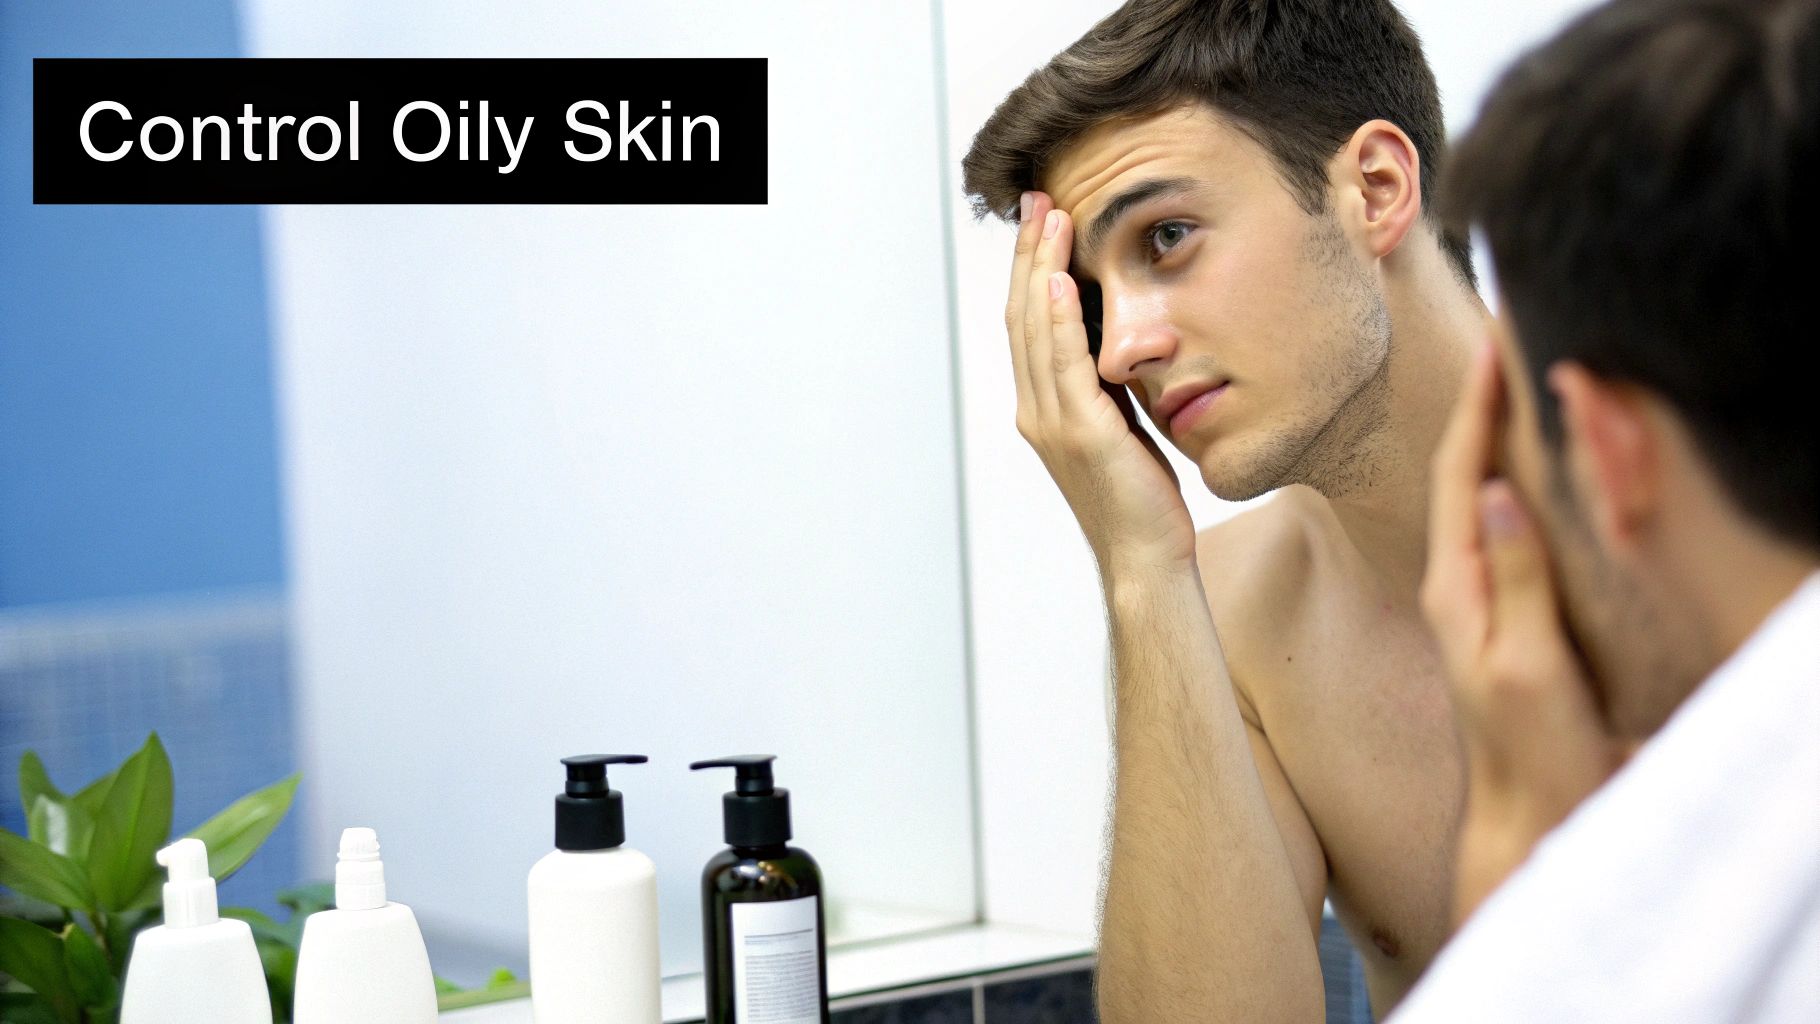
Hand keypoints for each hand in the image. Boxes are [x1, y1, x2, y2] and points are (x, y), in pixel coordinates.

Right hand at [1004, 191, 1196, 577]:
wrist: (1146, 559)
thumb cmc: (1142, 501)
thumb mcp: (1123, 429)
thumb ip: (1108, 388)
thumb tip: (1119, 343)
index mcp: (1044, 408)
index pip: (1029, 323)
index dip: (1031, 268)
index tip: (1041, 220)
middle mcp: (1038, 410)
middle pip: (1023, 315)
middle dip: (1029, 254)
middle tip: (1037, 199)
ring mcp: (1054, 422)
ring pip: (1037, 330)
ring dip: (1041, 269)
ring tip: (1050, 219)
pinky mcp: (1081, 434)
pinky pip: (1065, 364)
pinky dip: (1061, 320)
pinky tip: (1063, 281)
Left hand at [1419, 341, 1628, 927]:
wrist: (1531, 820)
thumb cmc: (1533, 755)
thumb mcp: (1526, 668)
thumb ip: (1514, 584)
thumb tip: (1495, 494)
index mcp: (1454, 586)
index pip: (1459, 473)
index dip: (1479, 404)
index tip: (1493, 337)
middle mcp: (1457, 583)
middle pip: (1462, 470)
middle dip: (1483, 400)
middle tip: (1504, 332)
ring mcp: (1477, 598)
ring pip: (1482, 493)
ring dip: (1497, 432)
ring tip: (1518, 373)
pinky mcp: (1504, 615)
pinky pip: (1505, 526)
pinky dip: (1519, 479)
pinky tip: (1536, 462)